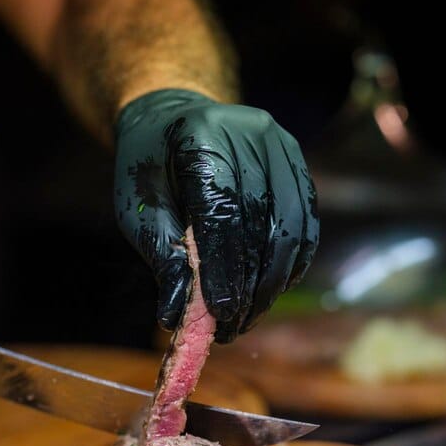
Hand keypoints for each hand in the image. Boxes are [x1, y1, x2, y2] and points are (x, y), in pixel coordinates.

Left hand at [113, 89, 318, 342]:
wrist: (174, 118)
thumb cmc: (150, 170)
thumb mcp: (140, 211)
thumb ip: (164, 258)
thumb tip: (177, 316)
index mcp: (201, 137)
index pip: (221, 211)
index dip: (224, 265)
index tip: (221, 311)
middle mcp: (250, 133)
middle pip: (260, 221)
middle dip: (248, 283)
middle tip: (231, 328)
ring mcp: (280, 145)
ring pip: (289, 227)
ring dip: (271, 282)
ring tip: (247, 318)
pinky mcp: (297, 162)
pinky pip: (304, 223)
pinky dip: (291, 264)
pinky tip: (269, 292)